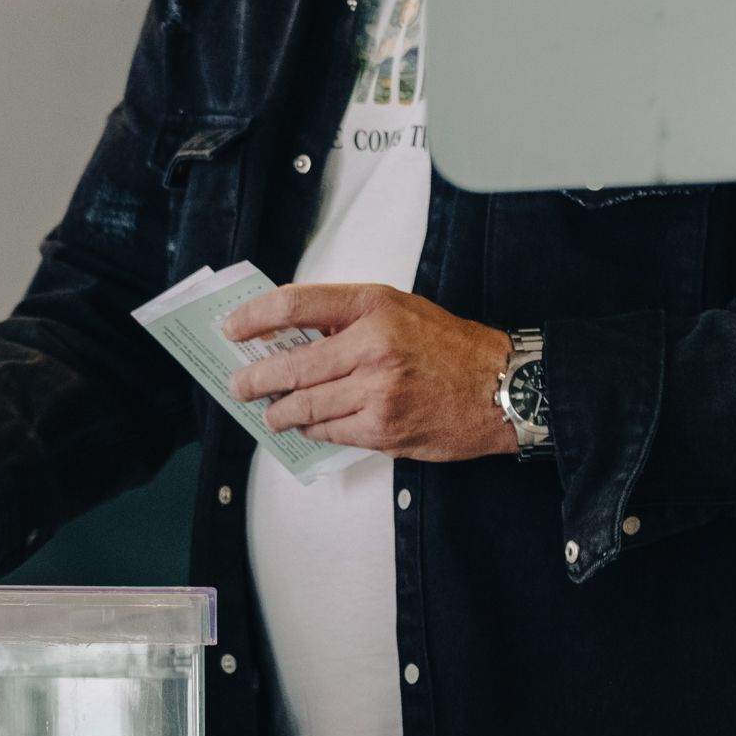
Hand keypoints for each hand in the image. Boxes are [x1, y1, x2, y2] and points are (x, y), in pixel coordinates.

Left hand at [224, 283, 516, 461]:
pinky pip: (328, 431)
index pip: (294, 305)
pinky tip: (305, 426)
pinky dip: (311, 430)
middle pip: (290, 365)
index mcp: (373, 306)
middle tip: (238, 385)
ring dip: (277, 412)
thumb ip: (347, 319)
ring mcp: (376, 390)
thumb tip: (289, 334)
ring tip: (268, 412)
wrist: (503, 387)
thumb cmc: (450, 347)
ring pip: (303, 405)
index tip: (232, 328)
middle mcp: (372, 345)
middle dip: (254, 379)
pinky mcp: (382, 428)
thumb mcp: (399, 310)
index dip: (254, 317)